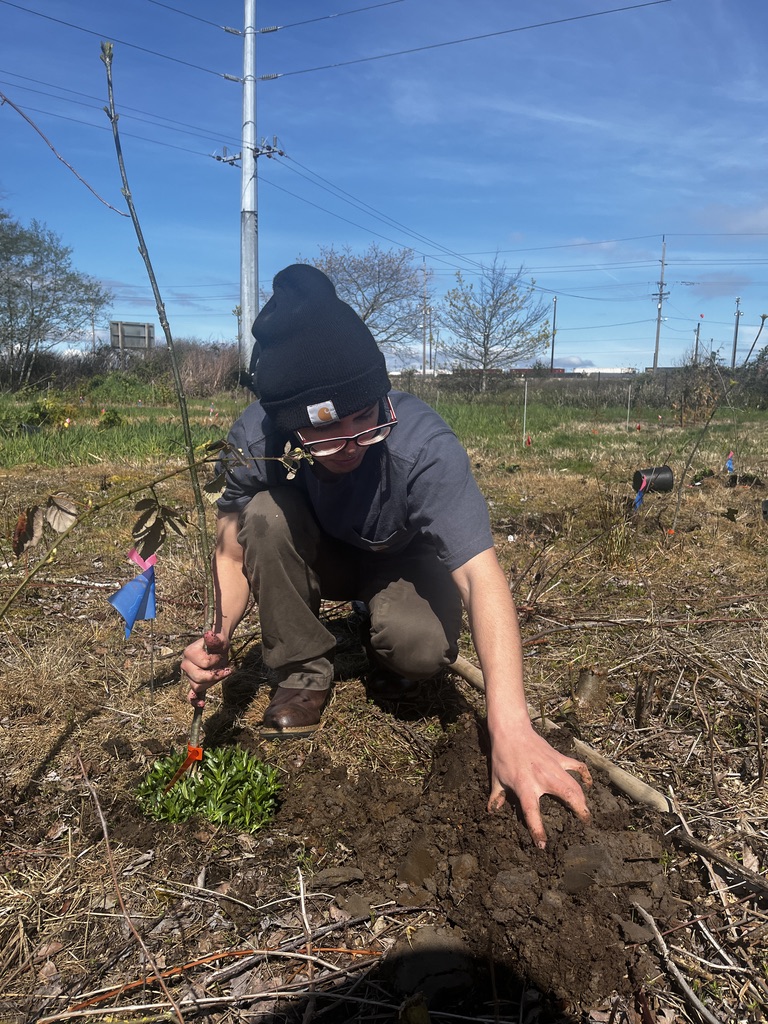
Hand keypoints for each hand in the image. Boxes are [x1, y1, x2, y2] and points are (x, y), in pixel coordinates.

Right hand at [181, 630, 231, 706]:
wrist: (218, 647)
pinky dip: (194, 701)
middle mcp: (185, 664)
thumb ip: (214, 639)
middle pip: (198, 678)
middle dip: (214, 675)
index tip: (220, 656)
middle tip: (226, 669)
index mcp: (189, 652)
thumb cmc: (218, 643)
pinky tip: (202, 704)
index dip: (215, 661)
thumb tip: (208, 634)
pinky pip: (190, 696)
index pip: (203, 664)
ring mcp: (188, 675)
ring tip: (221, 674)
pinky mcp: (193, 682)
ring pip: (197, 686)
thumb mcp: (219, 640)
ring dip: (211, 683)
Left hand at [488, 726, 591, 848]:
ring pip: (576, 784)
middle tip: (584, 824)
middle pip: (568, 796)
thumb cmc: (502, 755)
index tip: (543, 846)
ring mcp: (554, 767)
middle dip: (579, 811)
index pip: (532, 813)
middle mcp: (543, 778)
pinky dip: (585, 775)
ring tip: (586, 811)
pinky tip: (589, 784)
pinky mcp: (559, 758)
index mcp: (525, 786)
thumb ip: (496, 797)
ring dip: (583, 799)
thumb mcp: (496, 778)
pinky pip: (577, 767)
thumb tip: (492, 812)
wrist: (511, 730)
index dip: (538, 831)